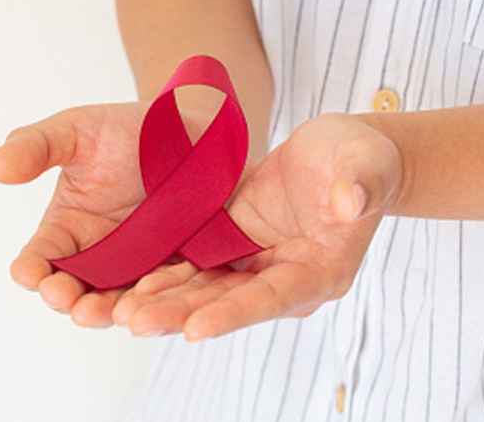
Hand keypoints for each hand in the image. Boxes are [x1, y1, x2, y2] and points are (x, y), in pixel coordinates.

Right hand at [0, 102, 215, 327]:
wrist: (190, 131)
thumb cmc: (124, 130)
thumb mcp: (75, 131)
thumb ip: (35, 147)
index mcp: (65, 228)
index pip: (39, 259)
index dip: (31, 270)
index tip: (29, 272)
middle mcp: (97, 255)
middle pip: (74, 290)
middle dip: (67, 298)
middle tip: (66, 299)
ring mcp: (136, 265)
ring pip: (117, 299)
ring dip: (108, 310)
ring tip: (108, 313)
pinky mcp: (175, 267)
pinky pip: (164, 291)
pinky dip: (156, 301)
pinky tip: (153, 300)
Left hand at [112, 113, 402, 340]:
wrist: (337, 154)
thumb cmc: (360, 158)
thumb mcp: (363, 163)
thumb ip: (358, 185)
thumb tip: (349, 200)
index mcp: (318, 272)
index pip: (272, 298)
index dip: (234, 314)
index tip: (195, 329)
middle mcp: (281, 278)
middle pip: (226, 304)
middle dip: (180, 314)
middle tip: (135, 323)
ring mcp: (253, 266)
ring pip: (203, 291)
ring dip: (163, 301)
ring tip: (120, 312)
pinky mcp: (230, 246)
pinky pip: (193, 266)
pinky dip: (164, 275)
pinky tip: (128, 283)